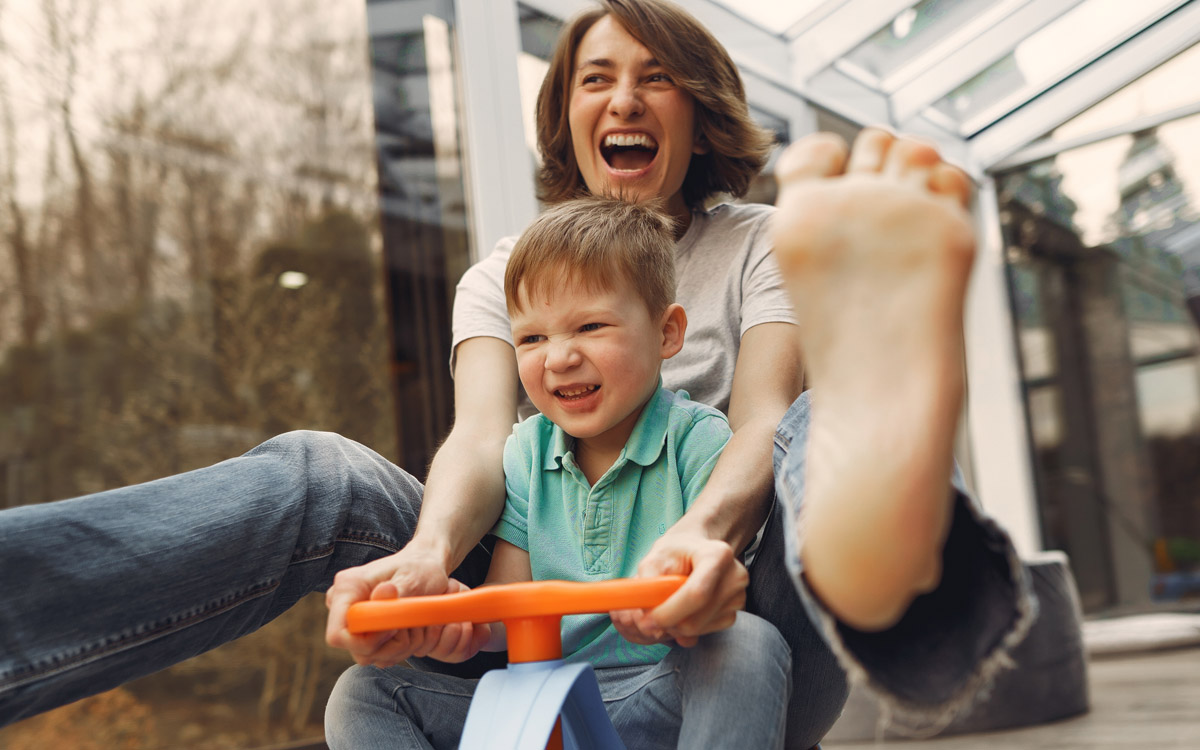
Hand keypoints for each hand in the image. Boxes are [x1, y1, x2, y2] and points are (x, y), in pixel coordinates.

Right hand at [325, 548, 487, 666]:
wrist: (424, 569)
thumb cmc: (419, 569)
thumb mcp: (413, 576)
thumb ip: (398, 590)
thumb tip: (384, 592)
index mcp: (347, 588)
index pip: (339, 635)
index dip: (368, 641)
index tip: (395, 628)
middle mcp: (344, 608)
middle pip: (359, 652)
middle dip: (391, 645)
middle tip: (412, 623)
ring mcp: (354, 624)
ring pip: (373, 657)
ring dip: (401, 647)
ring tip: (416, 623)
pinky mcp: (366, 635)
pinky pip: (382, 657)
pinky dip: (401, 649)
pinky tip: (411, 629)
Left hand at [613, 526, 747, 647]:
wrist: (698, 549)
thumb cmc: (676, 552)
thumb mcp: (655, 558)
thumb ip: (647, 586)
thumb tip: (648, 622)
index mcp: (718, 555)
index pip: (697, 594)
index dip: (669, 612)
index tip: (647, 621)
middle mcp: (735, 576)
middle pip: (697, 617)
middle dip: (667, 623)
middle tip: (648, 618)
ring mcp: (738, 596)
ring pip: (699, 629)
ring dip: (675, 625)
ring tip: (668, 605)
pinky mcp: (735, 612)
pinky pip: (705, 631)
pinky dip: (687, 628)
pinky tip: (683, 609)